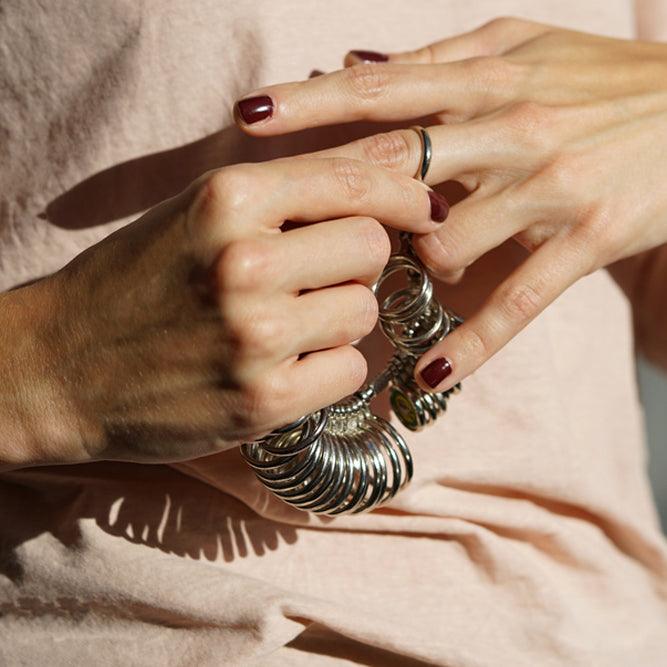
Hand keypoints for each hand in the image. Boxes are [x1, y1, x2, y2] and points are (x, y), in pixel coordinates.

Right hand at [1, 157, 444, 465]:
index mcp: (228, 198)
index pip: (355, 181)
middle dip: (358, 263)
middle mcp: (245, 261)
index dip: (405, 194)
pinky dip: (330, 367)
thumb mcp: (199, 214)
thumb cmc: (139, 281)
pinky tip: (288, 367)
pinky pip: (351, 370)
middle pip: (371, 248)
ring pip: (364, 312)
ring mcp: (255, 335)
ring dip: (340, 318)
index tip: (427, 210)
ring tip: (289, 325)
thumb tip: (387, 183)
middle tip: (321, 277)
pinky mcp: (263, 400)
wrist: (65, 365)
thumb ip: (287, 195)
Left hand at [233, 17, 666, 391]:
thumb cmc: (603, 78)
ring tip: (410, 272)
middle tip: (280, 236)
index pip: (380, 90)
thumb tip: (353, 62)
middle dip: (335, 202)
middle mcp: (513, 127)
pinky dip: (473, 343)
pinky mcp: (590, 236)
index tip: (248, 115)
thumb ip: (439, 56)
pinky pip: (519, 300)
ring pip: (448, 240)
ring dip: (410, 266)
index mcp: (490, 76)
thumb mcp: (524, 44)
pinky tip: (428, 376)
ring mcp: (552, 185)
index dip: (309, 103)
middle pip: (399, 168)